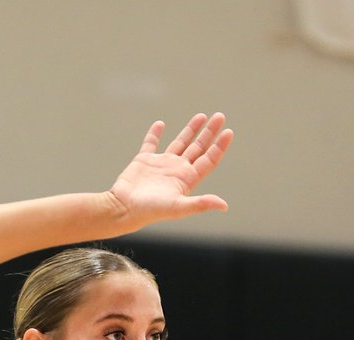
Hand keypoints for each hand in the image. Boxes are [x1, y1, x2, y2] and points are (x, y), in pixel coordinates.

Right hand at [107, 113, 232, 233]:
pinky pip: (151, 143)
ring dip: (191, 129)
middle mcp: (177, 170)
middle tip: (220, 116)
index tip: (228, 132)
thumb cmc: (151, 211)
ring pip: (180, 142)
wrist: (124, 208)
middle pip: (198, 148)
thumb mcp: (179, 208)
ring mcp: (161, 164)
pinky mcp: (144, 160)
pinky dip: (155, 133)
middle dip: (209, 132)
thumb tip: (224, 206)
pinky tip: (160, 124)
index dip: (219, 146)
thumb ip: (201, 204)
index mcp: (187, 179)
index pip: (208, 159)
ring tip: (201, 116)